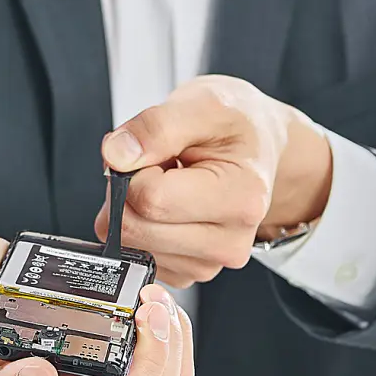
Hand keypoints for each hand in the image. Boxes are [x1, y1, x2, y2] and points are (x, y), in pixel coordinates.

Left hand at [94, 76, 332, 287]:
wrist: (259, 149)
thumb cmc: (235, 127)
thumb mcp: (204, 103)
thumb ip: (156, 127)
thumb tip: (116, 156)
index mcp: (241, 199)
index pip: (150, 198)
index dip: (134, 167)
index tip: (154, 150)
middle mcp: (230, 242)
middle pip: (134, 228)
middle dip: (127, 190)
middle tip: (157, 164)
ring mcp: (209, 264)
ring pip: (130, 245)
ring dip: (133, 209)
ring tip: (167, 182)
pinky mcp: (188, 273)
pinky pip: (135, 257)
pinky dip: (139, 228)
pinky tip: (166, 206)